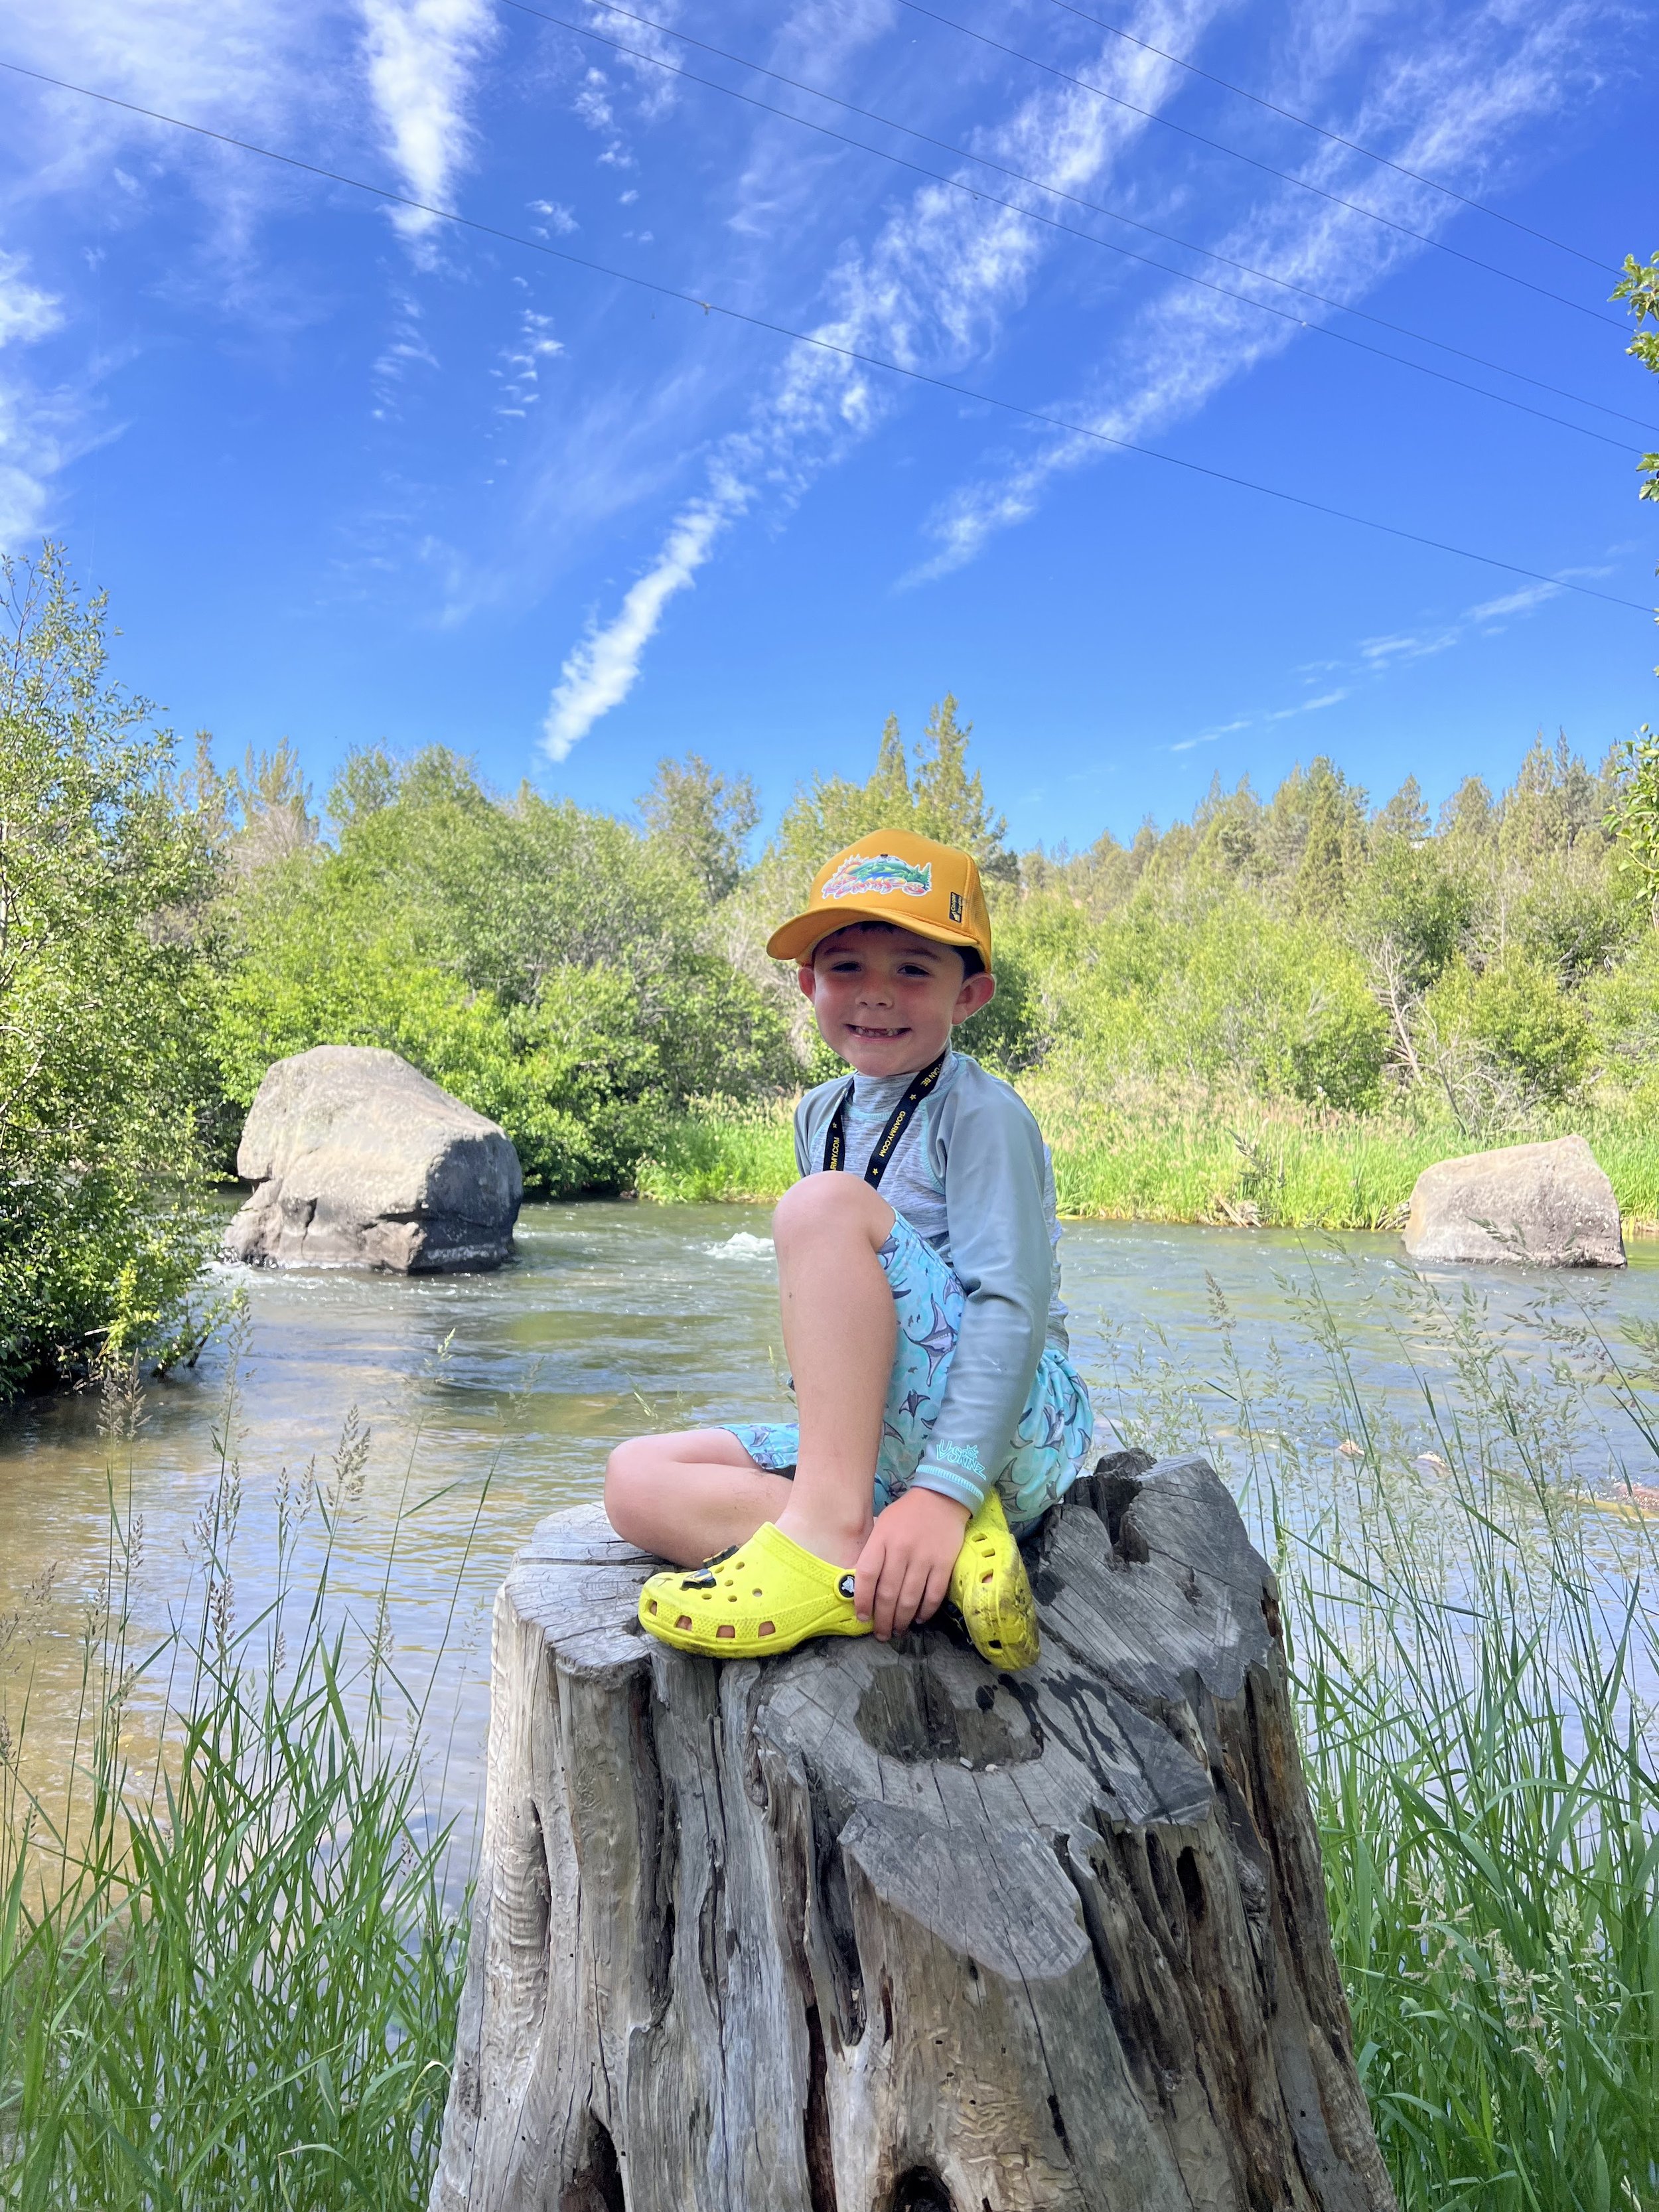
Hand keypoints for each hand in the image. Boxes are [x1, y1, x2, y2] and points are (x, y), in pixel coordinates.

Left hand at [853, 1487, 969, 1640]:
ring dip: (902, 1620)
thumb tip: (863, 1587)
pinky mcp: (944, 1563)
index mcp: (881, 1539)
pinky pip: (933, 1594)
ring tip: (898, 1631)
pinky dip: (925, 1611)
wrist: (941, 1498)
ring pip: (910, 1598)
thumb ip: (873, 1554)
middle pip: (887, 1593)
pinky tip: (919, 1618)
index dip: (862, 1601)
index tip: (862, 1617)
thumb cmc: (905, 1515)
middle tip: (881, 1634)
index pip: (867, 1576)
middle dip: (882, 1619)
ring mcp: (924, 1557)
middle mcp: (901, 1550)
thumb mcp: (881, 1526)